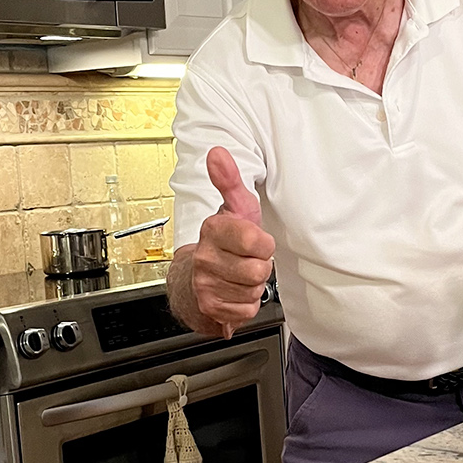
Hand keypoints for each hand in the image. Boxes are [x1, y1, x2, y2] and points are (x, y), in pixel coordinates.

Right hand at [188, 147, 274, 337]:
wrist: (198, 275)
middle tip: (247, 259)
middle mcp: (204, 258)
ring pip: (253, 290)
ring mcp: (204, 284)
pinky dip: (246, 304)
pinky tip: (235, 290)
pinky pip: (246, 310)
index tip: (254, 240)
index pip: (257, 241)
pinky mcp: (209, 307)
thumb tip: (218, 153)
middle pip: (259, 270)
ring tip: (240, 273)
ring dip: (253, 285)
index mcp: (212, 230)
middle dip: (259, 266)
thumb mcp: (235, 206)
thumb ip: (229, 180)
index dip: (263, 243)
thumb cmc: (227, 239)